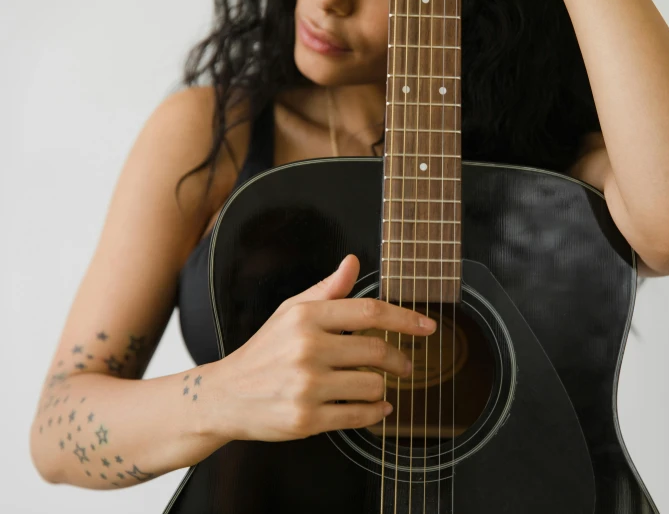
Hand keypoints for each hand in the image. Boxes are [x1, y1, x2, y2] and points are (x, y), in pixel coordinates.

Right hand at [210, 254, 437, 441]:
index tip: (428, 326)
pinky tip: (378, 408)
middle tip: (405, 365)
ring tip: (377, 386)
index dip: (405, 318)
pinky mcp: (307, 419)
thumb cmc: (263, 352)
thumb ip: (326, 290)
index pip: (369, 311)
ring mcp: (307, 386)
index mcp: (306, 318)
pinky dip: (376, 412)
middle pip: (377, 351)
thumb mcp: (289, 313)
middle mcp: (307, 349)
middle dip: (400, 360)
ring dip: (383, 387)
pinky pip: (359, 416)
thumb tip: (353, 262)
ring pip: (373, 385)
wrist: (225, 396)